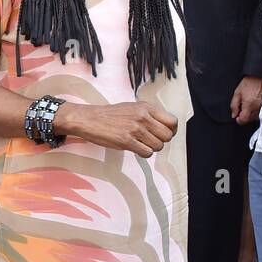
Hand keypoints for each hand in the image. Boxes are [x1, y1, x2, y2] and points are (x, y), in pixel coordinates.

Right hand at [56, 101, 177, 156]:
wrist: (90, 119)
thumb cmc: (110, 115)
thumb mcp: (132, 107)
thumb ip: (148, 114)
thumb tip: (164, 126)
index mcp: (146, 107)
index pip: (172, 121)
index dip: (171, 131)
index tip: (164, 134)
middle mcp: (142, 117)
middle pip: (167, 136)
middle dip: (162, 141)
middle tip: (152, 141)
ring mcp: (135, 129)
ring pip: (158, 146)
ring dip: (152, 148)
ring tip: (142, 145)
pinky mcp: (126, 141)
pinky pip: (147, 153)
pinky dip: (144, 153)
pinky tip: (136, 149)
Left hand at [231, 77, 261, 123]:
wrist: (260, 76)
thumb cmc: (249, 83)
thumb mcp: (237, 93)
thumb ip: (234, 105)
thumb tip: (234, 115)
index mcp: (249, 105)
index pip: (244, 120)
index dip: (238, 120)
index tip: (236, 116)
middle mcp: (257, 107)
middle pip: (249, 120)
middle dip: (244, 117)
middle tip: (241, 109)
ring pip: (255, 117)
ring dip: (250, 114)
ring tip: (247, 106)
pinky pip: (260, 112)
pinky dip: (255, 111)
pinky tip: (253, 105)